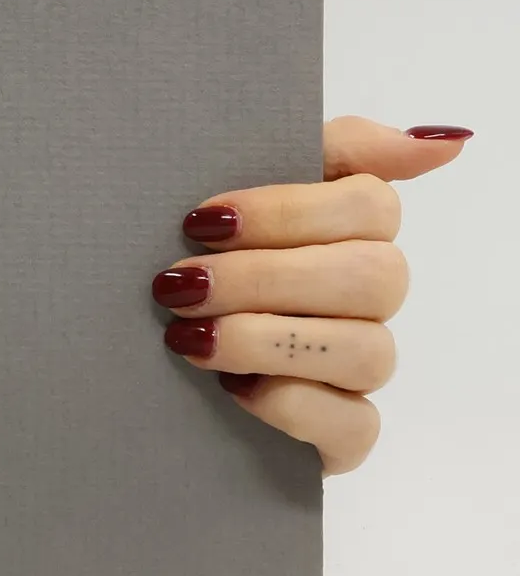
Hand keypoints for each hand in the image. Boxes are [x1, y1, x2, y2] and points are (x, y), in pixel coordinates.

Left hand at [155, 117, 470, 474]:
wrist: (132, 360)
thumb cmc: (193, 263)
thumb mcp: (235, 194)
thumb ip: (331, 150)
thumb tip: (444, 141)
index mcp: (349, 232)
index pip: (370, 205)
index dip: (285, 211)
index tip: (199, 221)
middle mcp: (367, 299)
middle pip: (374, 276)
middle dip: (265, 278)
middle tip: (179, 284)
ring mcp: (359, 368)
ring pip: (368, 350)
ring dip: (269, 339)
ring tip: (188, 336)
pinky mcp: (343, 434)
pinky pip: (355, 424)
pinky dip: (292, 405)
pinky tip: (234, 388)